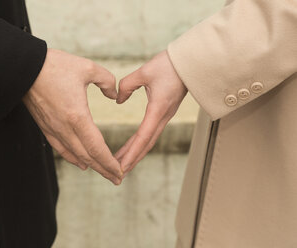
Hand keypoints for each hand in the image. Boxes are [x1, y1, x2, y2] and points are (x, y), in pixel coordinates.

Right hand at [23, 49, 122, 184]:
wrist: (23, 68)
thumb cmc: (55, 66)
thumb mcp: (87, 68)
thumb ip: (107, 81)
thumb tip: (114, 95)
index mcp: (77, 116)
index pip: (97, 148)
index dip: (109, 162)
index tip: (120, 172)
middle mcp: (65, 128)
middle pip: (87, 157)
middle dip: (104, 170)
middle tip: (118, 179)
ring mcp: (53, 129)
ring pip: (75, 155)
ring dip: (91, 166)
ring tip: (103, 173)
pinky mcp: (45, 127)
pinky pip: (61, 148)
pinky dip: (73, 158)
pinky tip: (81, 163)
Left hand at [115, 50, 187, 173]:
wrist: (192, 62)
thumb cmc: (170, 64)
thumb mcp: (144, 71)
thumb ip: (127, 85)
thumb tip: (118, 100)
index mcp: (158, 109)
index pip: (143, 136)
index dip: (131, 153)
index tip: (120, 166)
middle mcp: (163, 117)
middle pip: (145, 144)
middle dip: (131, 160)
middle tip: (117, 174)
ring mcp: (165, 116)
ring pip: (148, 141)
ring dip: (135, 154)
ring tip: (121, 165)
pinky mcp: (164, 113)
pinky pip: (150, 132)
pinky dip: (140, 143)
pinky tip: (131, 148)